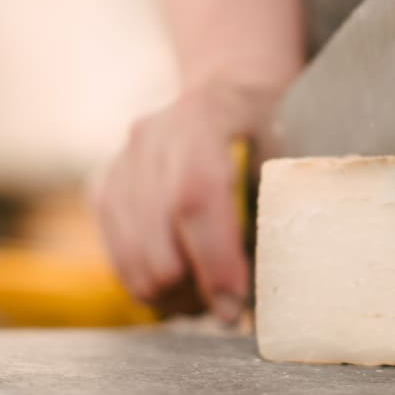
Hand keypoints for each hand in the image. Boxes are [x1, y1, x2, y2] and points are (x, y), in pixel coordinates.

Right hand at [95, 77, 282, 321]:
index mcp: (203, 116)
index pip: (196, 196)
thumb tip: (281, 279)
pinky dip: (152, 284)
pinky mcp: (103, 188)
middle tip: (232, 302)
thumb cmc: (267, 129)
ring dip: (174, 294)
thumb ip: (285, 202)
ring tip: (209, 292)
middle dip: (198, 289)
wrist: (224, 90)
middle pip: (160, 243)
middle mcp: (151, 136)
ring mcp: (121, 162)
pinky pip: (119, 260)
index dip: (215, 259)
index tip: (235, 304)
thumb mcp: (291, 149)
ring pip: (135, 262)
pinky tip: (184, 280)